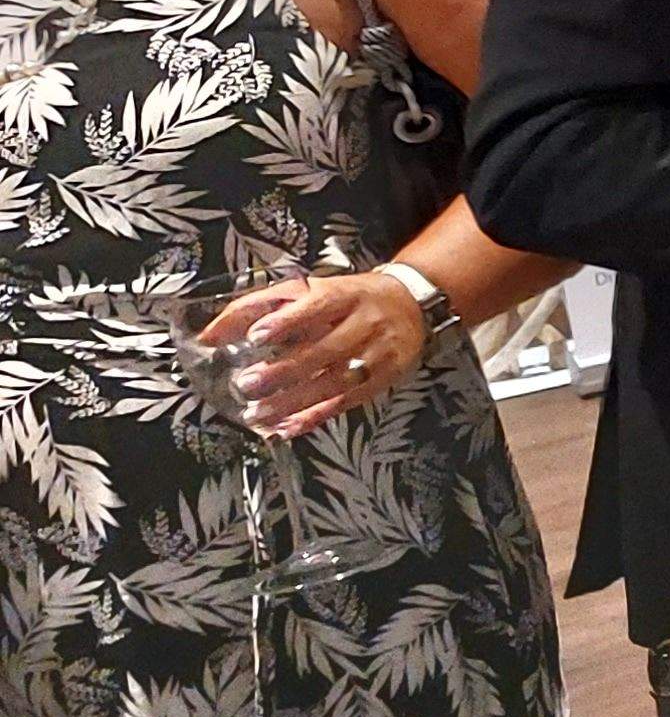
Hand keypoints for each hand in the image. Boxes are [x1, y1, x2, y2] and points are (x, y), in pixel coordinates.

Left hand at [204, 274, 432, 432]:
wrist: (412, 304)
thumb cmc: (350, 297)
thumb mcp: (310, 289)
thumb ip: (259, 307)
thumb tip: (211, 334)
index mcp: (346, 295)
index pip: (318, 306)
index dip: (288, 321)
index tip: (257, 335)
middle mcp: (367, 323)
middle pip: (326, 350)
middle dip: (285, 370)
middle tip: (248, 384)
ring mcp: (379, 353)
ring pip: (336, 381)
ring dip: (296, 401)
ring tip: (259, 413)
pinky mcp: (385, 377)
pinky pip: (348, 402)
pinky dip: (316, 417)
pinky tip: (289, 427)